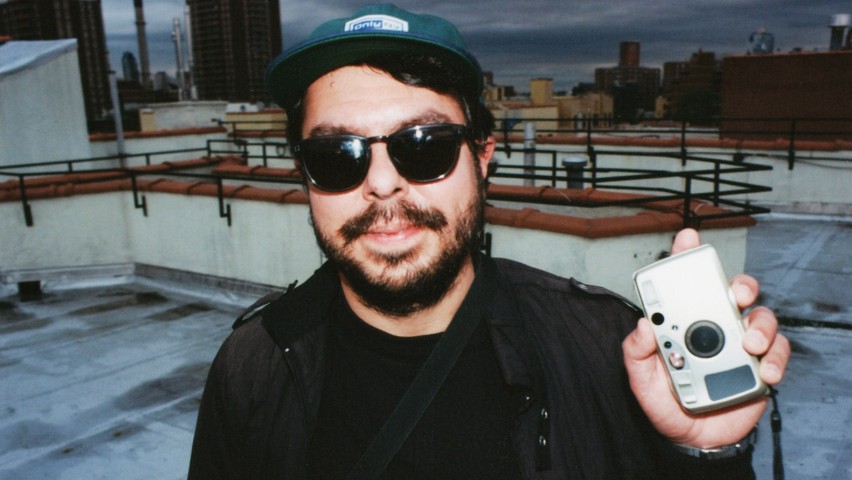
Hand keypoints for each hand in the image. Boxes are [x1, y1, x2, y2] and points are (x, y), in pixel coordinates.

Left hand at [622, 228, 790, 447]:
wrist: (690, 438)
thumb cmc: (664, 401)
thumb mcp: (640, 378)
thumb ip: (635, 351)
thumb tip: (642, 325)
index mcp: (684, 322)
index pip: (686, 284)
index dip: (687, 256)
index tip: (687, 237)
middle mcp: (715, 326)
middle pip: (734, 291)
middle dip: (739, 284)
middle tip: (735, 293)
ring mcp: (741, 345)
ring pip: (762, 319)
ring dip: (760, 327)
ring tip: (749, 344)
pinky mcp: (761, 366)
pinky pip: (777, 354)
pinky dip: (775, 359)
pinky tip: (765, 371)